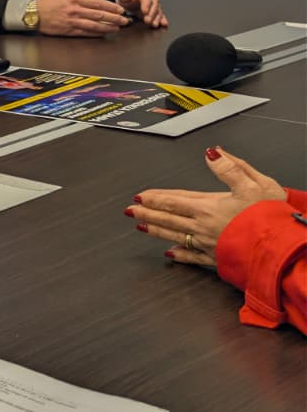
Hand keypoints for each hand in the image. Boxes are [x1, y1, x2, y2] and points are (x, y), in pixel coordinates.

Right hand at [34, 0, 128, 36]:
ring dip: (108, 27)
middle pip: (99, 14)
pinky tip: (103, 34)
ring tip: (117, 28)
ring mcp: (72, 21)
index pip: (98, 3)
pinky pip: (86, 33)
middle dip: (114, 18)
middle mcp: (75, 10)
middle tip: (124, 20)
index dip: (111, 7)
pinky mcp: (69, 30)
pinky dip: (96, 33)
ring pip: (94, 24)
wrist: (33, 14)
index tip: (121, 9)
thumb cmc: (48, 4)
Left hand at [117, 0, 167, 27]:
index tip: (144, 12)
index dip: (146, 5)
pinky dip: (163, 19)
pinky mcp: (157, 11)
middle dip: (151, 14)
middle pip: (154, 5)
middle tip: (147, 21)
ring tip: (154, 24)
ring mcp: (155, 5)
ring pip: (158, 11)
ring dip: (157, 18)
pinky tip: (164, 24)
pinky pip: (161, 15)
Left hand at [127, 146, 288, 266]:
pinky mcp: (217, 259)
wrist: (282, 249)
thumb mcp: (254, 183)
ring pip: (175, 236)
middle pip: (168, 218)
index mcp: (209, 207)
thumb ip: (230, 167)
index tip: (140, 195)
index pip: (174, 200)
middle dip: (147, 212)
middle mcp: (203, 226)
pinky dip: (180, 255)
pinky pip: (192, 258)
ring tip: (139, 227)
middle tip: (129, 210)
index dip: (156, 197)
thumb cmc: (271, 217)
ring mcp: (208, 244)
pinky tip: (170, 254)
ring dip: (155, 230)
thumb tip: (212, 152)